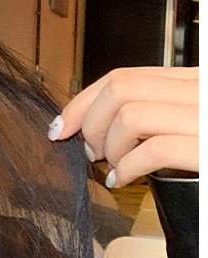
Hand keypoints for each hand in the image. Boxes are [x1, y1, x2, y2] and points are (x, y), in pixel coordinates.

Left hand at [47, 67, 198, 187]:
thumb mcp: (193, 120)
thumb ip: (159, 111)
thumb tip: (105, 125)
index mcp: (192, 81)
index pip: (124, 77)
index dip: (84, 101)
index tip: (64, 124)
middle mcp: (198, 92)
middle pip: (120, 90)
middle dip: (91, 123)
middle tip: (93, 150)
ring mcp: (203, 119)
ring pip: (129, 116)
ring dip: (111, 147)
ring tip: (115, 165)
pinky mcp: (205, 150)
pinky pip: (153, 151)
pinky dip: (128, 168)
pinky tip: (123, 179)